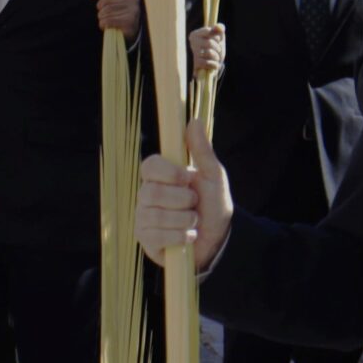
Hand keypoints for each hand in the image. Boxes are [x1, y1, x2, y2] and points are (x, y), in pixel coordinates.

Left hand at [90, 0, 143, 37]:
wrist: (131, 28)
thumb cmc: (119, 9)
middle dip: (100, 6)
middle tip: (102, 11)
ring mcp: (133, 9)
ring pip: (106, 10)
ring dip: (101, 16)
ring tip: (104, 18)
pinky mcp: (129, 21)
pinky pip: (108, 20)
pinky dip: (103, 24)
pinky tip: (105, 25)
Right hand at [136, 120, 232, 273]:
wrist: (218, 240)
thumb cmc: (213, 205)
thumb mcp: (213, 177)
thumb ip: (202, 151)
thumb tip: (194, 121)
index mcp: (160, 177)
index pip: (149, 166)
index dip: (168, 173)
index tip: (187, 178)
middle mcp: (147, 195)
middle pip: (152, 193)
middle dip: (183, 201)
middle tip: (194, 203)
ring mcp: (144, 218)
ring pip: (157, 216)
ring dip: (185, 220)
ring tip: (193, 221)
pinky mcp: (146, 240)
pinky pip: (158, 236)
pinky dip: (181, 237)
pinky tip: (188, 237)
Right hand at [189, 23, 226, 78]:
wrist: (212, 66)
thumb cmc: (215, 49)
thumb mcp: (218, 38)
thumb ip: (219, 29)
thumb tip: (220, 27)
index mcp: (195, 35)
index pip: (209, 31)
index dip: (217, 37)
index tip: (217, 40)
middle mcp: (191, 43)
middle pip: (209, 43)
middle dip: (218, 48)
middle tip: (218, 50)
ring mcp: (192, 54)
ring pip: (209, 53)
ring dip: (216, 57)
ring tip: (215, 58)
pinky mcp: (195, 64)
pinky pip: (208, 63)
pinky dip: (214, 64)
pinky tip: (213, 64)